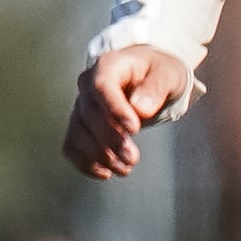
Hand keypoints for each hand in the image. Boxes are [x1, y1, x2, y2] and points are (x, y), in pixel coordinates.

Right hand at [63, 44, 196, 179]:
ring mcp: (81, 105)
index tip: (134, 130)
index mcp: (108, 66)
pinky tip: (105, 173)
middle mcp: (88, 85)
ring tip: (125, 169)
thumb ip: (156, 88)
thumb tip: (140, 109)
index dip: (114, 109)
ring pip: (78, 133)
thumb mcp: (168, 74)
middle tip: (133, 157)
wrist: (148, 76)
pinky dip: (85, 162)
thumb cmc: (159, 72)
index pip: (102, 87)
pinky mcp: (81, 125)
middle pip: (89, 114)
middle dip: (111, 140)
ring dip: (99, 155)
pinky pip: (72, 145)